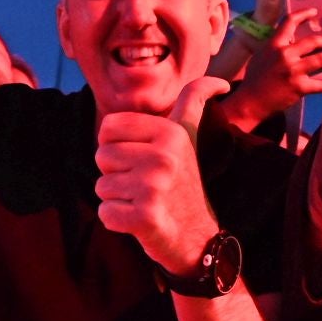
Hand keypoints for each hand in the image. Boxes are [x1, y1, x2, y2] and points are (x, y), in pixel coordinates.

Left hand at [94, 77, 231, 273]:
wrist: (198, 237)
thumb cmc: (184, 184)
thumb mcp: (190, 137)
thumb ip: (194, 103)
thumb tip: (220, 83)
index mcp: (171, 132)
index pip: (108, 129)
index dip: (118, 147)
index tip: (143, 160)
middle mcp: (165, 156)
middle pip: (101, 156)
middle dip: (117, 174)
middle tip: (145, 185)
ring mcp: (155, 186)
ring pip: (101, 186)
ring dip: (117, 199)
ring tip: (145, 202)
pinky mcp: (146, 217)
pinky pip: (105, 214)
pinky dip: (117, 221)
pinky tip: (141, 221)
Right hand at [237, 10, 321, 111]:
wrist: (251, 102)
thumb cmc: (254, 79)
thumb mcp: (261, 55)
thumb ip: (275, 46)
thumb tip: (290, 38)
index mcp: (274, 45)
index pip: (289, 22)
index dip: (303, 14)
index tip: (314, 12)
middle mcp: (285, 54)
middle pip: (314, 41)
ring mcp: (293, 71)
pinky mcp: (300, 87)